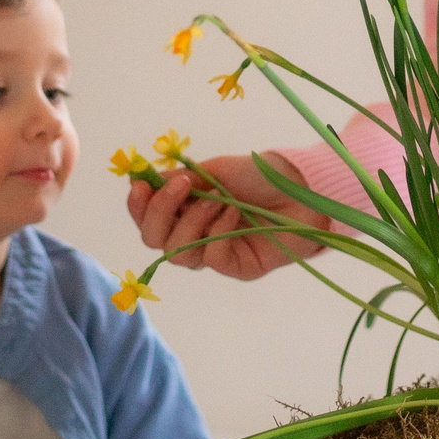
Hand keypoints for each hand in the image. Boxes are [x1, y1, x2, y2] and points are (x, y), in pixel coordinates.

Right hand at [127, 151, 326, 280]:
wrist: (300, 187)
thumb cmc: (258, 176)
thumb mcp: (212, 171)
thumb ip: (177, 181)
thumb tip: (140, 181)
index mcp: (184, 211)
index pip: (147, 217)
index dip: (138, 205)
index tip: (141, 184)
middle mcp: (194, 234)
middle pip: (153, 240)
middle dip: (160, 212)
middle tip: (183, 186)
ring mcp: (214, 253)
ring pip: (178, 253)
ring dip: (193, 220)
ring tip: (218, 198)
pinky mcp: (236, 267)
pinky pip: (211, 258)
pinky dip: (218, 231)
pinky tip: (234, 212)